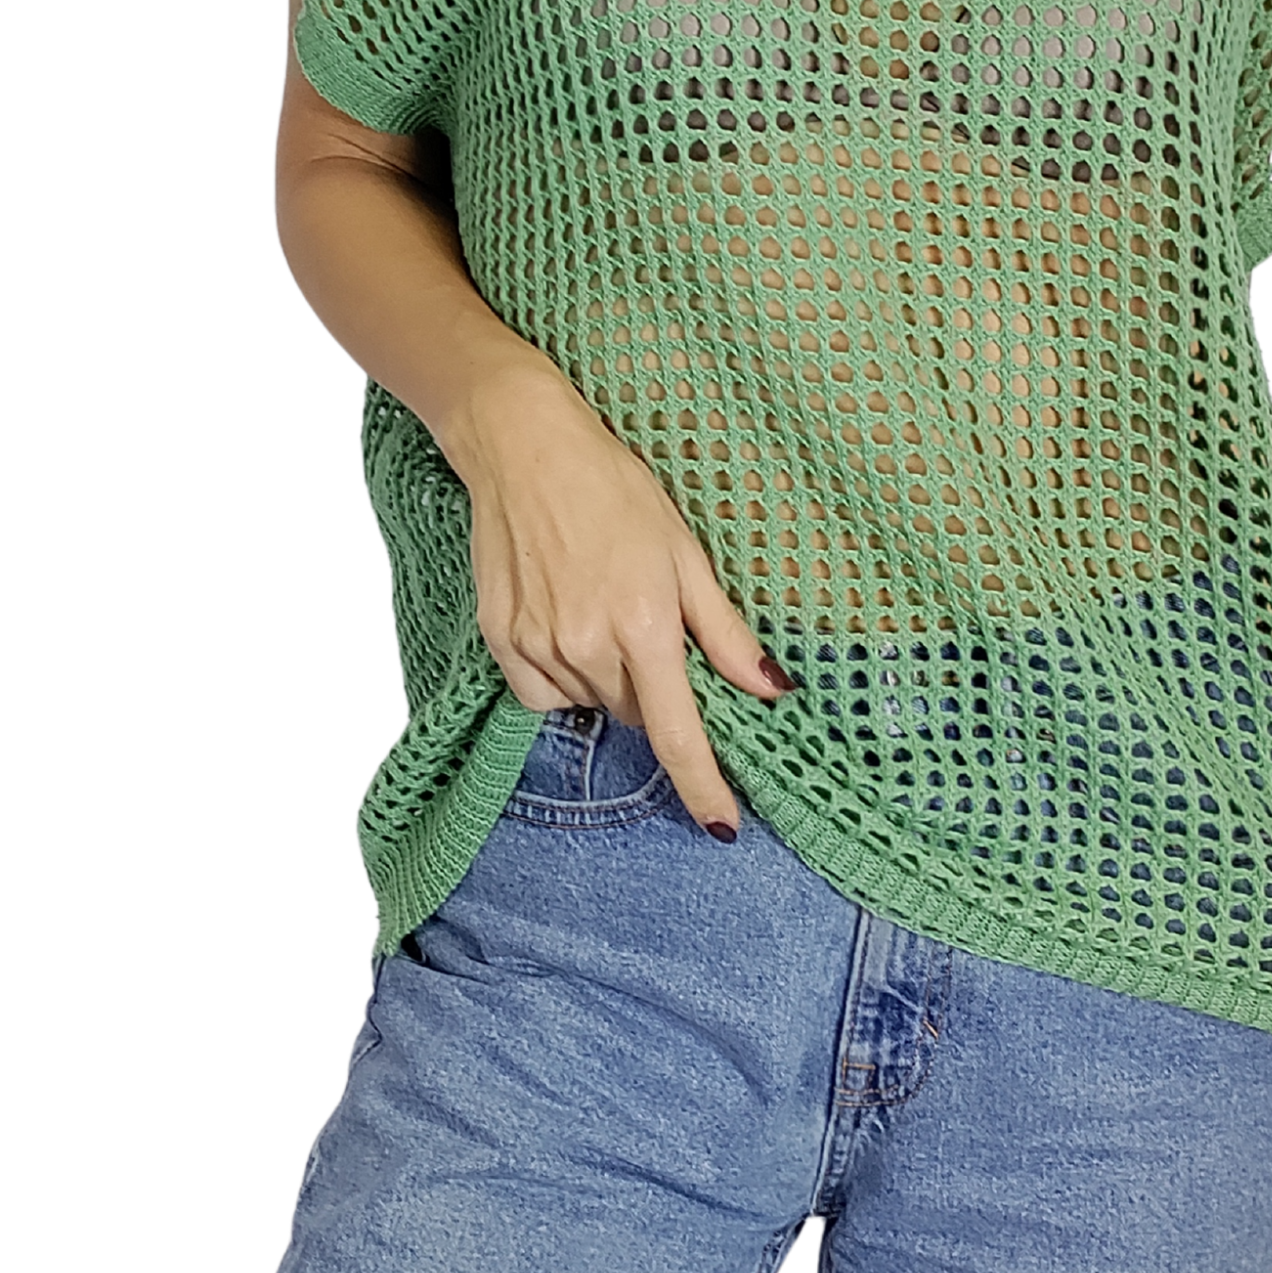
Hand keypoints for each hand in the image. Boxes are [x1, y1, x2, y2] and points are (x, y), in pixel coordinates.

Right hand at [449, 360, 789, 839]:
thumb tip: (772, 689)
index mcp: (644, 626)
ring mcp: (537, 646)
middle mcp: (587, 646)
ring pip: (590, 703)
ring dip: (606, 677)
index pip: (677, 733)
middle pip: (635, 713)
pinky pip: (542, 694)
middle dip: (651, 686)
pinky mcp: (499, 641)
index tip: (722, 825)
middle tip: (646, 622)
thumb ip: (724, 631)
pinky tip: (564, 620)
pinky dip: (561, 675)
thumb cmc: (613, 488)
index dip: (703, 785)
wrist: (522, 448)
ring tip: (599, 603)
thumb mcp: (685, 552)